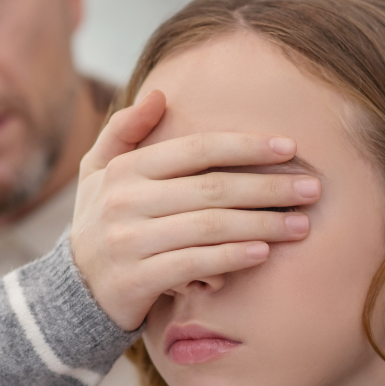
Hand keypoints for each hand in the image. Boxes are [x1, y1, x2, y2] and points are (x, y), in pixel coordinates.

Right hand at [71, 90, 320, 330]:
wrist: (73, 291)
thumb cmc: (100, 221)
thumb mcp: (98, 170)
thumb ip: (124, 130)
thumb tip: (160, 94)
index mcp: (126, 169)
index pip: (197, 149)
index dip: (246, 146)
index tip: (289, 147)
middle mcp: (126, 201)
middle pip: (212, 188)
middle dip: (268, 187)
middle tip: (311, 188)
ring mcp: (131, 241)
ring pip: (209, 227)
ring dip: (261, 224)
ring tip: (300, 224)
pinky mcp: (138, 279)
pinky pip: (195, 264)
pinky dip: (232, 257)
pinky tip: (264, 253)